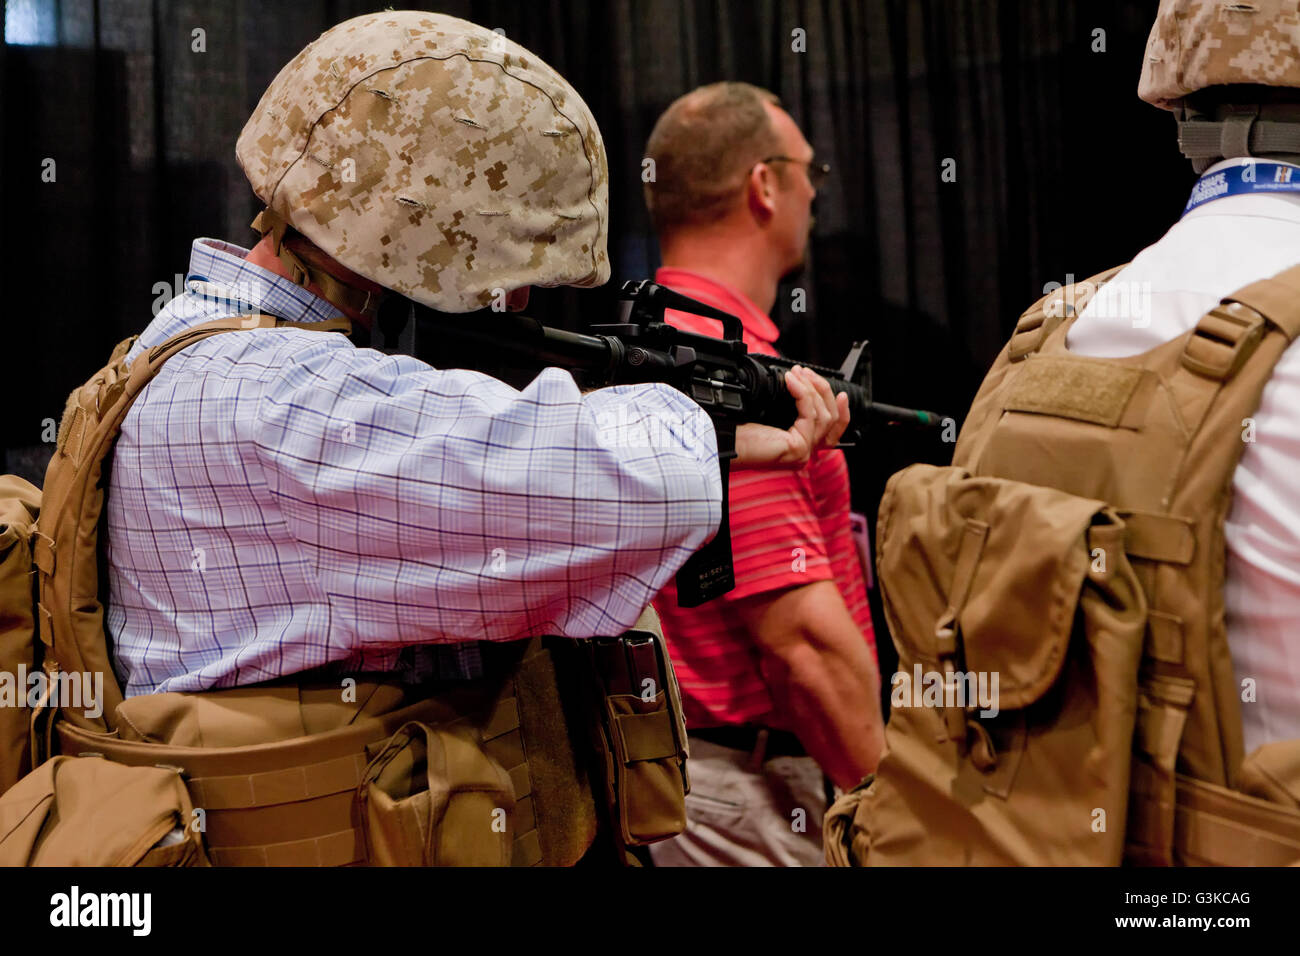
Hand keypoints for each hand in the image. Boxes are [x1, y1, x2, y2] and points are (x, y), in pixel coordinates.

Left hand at [732, 366, 849, 468]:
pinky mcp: (798, 449)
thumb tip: (799, 380)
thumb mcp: (769, 412)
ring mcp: (802, 452)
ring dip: (812, 388)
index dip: (842, 411)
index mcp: (798, 445)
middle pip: (831, 419)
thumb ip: (789, 404)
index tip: (840, 393)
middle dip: (823, 390)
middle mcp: (803, 452)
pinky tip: (791, 381)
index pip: (832, 432)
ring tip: (796, 373)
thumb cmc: (736, 429)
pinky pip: (810, 415)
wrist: (720, 440)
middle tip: (806, 372)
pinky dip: (803, 394)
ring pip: (824, 415)